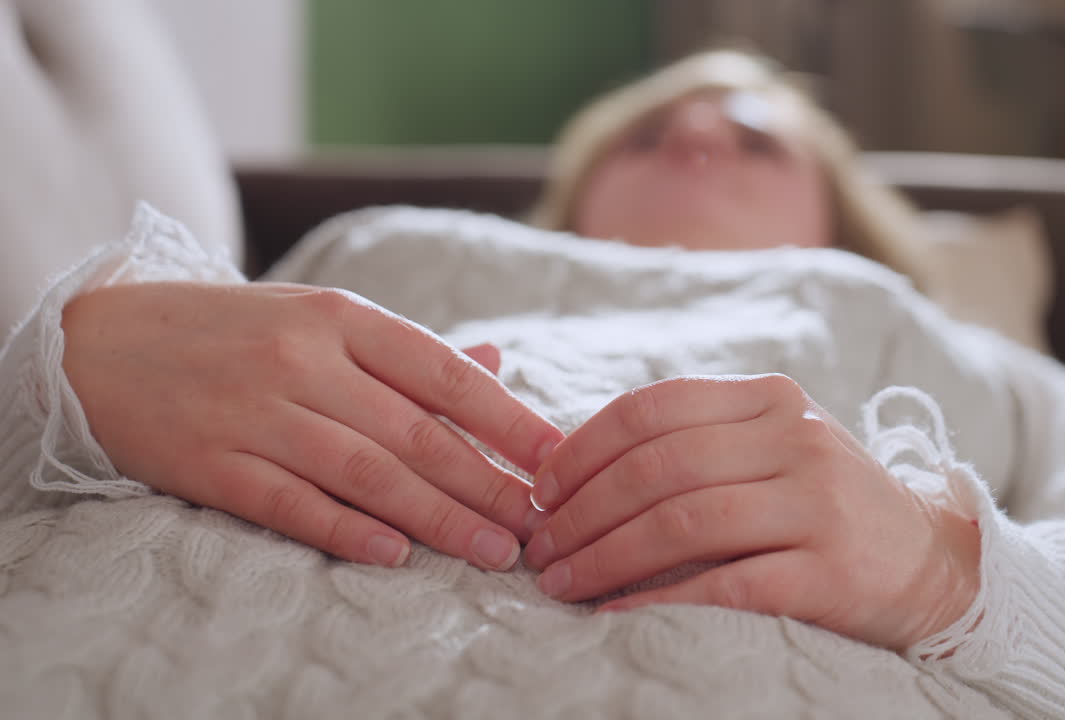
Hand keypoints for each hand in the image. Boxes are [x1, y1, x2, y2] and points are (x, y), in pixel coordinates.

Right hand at [61, 282, 562, 569]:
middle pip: (414, 432)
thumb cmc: (236, 331)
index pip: (442, 371)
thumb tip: (497, 363)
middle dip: (485, 482)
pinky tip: (396, 554)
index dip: (506, 418)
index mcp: (340, 317)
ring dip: (437, 516)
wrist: (105, 342)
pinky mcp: (211, 462)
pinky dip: (344, 530)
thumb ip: (407, 352)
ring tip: (491, 548)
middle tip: (535, 522)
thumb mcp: (321, 318)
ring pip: (365, 471)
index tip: (554, 457)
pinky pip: (289, 503)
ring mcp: (254, 412)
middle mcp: (303, 359)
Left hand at [522, 375, 979, 650]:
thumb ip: (696, 441)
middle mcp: (798, 439)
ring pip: (683, 521)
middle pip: (660, 466)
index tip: (539, 488)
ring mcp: (819, 503)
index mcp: (772, 399)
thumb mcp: (773, 447)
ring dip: (605, 555)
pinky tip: (616, 612)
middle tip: (539, 548)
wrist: (931, 563)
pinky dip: (658, 599)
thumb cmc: (825, 504)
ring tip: (562, 583)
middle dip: (580, 509)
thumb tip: (575, 467)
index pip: (655, 407)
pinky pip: (724, 584)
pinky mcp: (831, 572)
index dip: (582, 446)